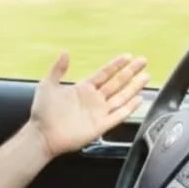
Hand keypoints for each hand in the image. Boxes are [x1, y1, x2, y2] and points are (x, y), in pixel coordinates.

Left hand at [29, 52, 149, 159]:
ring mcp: (98, 113)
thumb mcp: (47, 85)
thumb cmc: (43, 112)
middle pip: (116, 83)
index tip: (127, 56)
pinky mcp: (100, 126)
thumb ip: (58, 70)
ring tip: (146, 77)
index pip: (104, 74)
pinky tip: (139, 99)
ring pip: (121, 97)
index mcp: (83, 89)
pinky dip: (129, 108)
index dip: (116, 65)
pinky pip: (119, 116)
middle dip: (130, 72)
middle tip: (143, 61)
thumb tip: (65, 53)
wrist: (42, 135)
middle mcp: (93, 100)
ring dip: (134, 87)